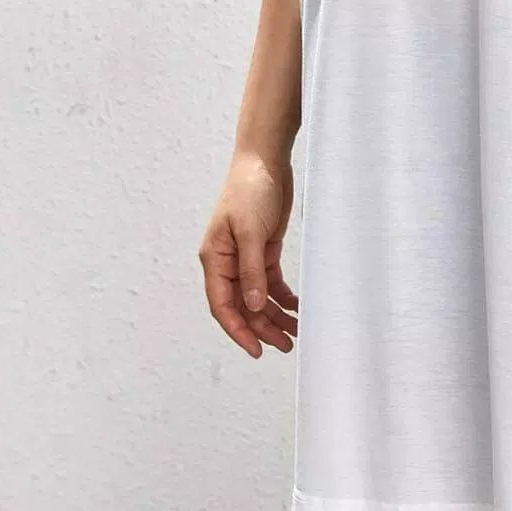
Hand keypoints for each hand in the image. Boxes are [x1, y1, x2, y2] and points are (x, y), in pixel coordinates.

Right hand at [198, 150, 300, 358]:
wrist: (265, 160)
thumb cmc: (250, 190)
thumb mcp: (250, 231)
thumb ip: (251, 270)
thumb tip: (251, 306)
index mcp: (215, 258)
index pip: (222, 305)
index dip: (238, 330)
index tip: (257, 350)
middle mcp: (227, 262)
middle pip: (242, 306)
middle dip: (262, 327)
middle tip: (286, 344)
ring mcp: (246, 257)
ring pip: (257, 297)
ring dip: (274, 315)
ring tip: (295, 332)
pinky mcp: (263, 250)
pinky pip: (270, 282)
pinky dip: (282, 297)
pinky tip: (296, 308)